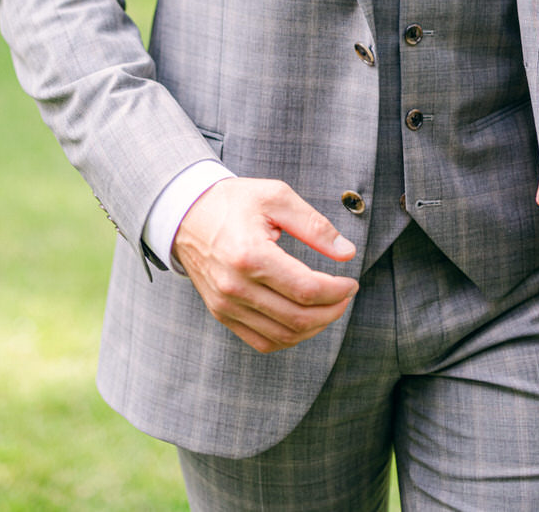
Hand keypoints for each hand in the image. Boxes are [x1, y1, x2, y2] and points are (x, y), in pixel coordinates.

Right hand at [171, 177, 358, 353]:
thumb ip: (314, 225)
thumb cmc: (234, 201)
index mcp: (250, 255)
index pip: (305, 289)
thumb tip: (346, 253)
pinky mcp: (222, 313)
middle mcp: (235, 286)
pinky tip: (304, 320)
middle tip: (345, 296)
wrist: (187, 213)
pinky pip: (262, 341)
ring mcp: (226, 304)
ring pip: (283, 336)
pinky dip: (289, 337)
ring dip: (314, 328)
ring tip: (329, 307)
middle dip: (332, 311)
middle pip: (297, 318)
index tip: (351, 282)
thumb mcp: (276, 197)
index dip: (337, 291)